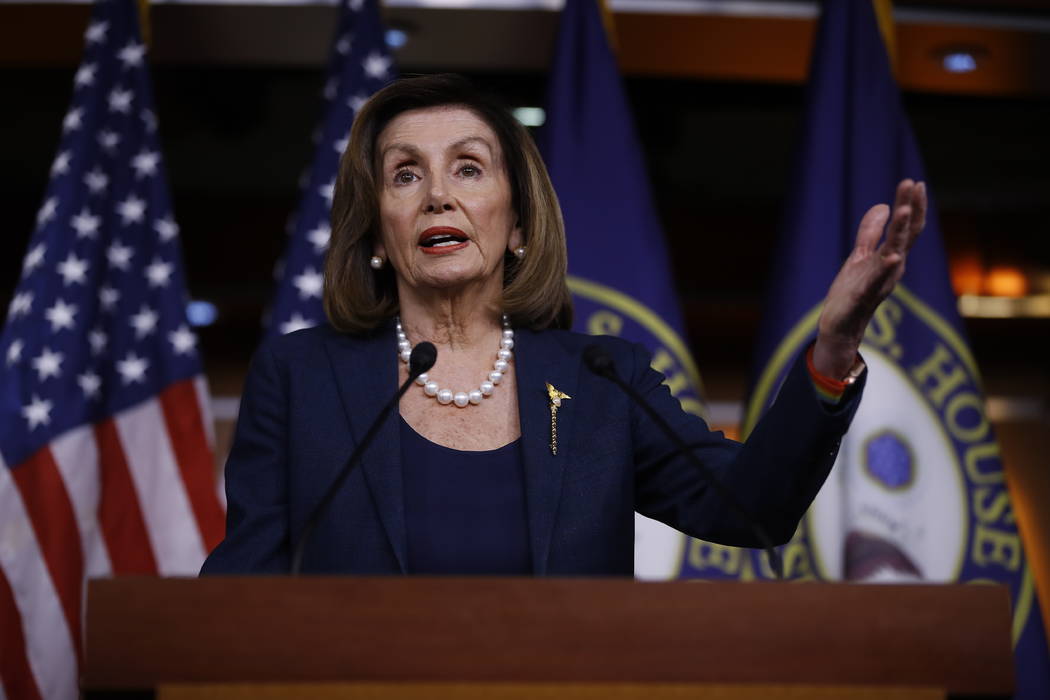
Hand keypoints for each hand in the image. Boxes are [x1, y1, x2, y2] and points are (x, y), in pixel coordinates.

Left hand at [812, 179, 926, 379]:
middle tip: (913, 184)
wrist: (839, 327)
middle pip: (905, 235)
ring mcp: (879, 283)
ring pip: (894, 254)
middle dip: (910, 209)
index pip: (906, 228)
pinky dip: (885, 269)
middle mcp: (891, 269)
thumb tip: (883, 205)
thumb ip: (870, 233)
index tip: (914, 181)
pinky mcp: (862, 297)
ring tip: (905, 210)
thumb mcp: (859, 257)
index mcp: (890, 258)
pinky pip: (876, 282)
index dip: (911, 205)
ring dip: (900, 232)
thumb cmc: (852, 293)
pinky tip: (894, 256)